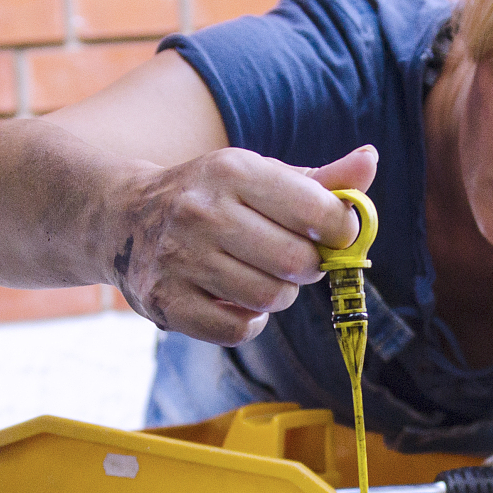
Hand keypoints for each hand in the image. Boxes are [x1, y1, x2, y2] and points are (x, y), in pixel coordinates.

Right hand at [111, 144, 374, 344]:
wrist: (123, 217)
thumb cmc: (212, 197)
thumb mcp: (261, 176)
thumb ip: (321, 179)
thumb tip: (369, 162)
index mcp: (233, 170)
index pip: (318, 212)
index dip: (339, 231)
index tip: (330, 235)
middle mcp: (202, 210)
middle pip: (296, 263)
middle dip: (308, 269)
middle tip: (294, 261)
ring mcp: (179, 257)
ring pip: (269, 299)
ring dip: (279, 296)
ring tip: (261, 277)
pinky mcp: (166, 300)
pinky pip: (237, 330)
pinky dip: (249, 322)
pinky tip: (236, 301)